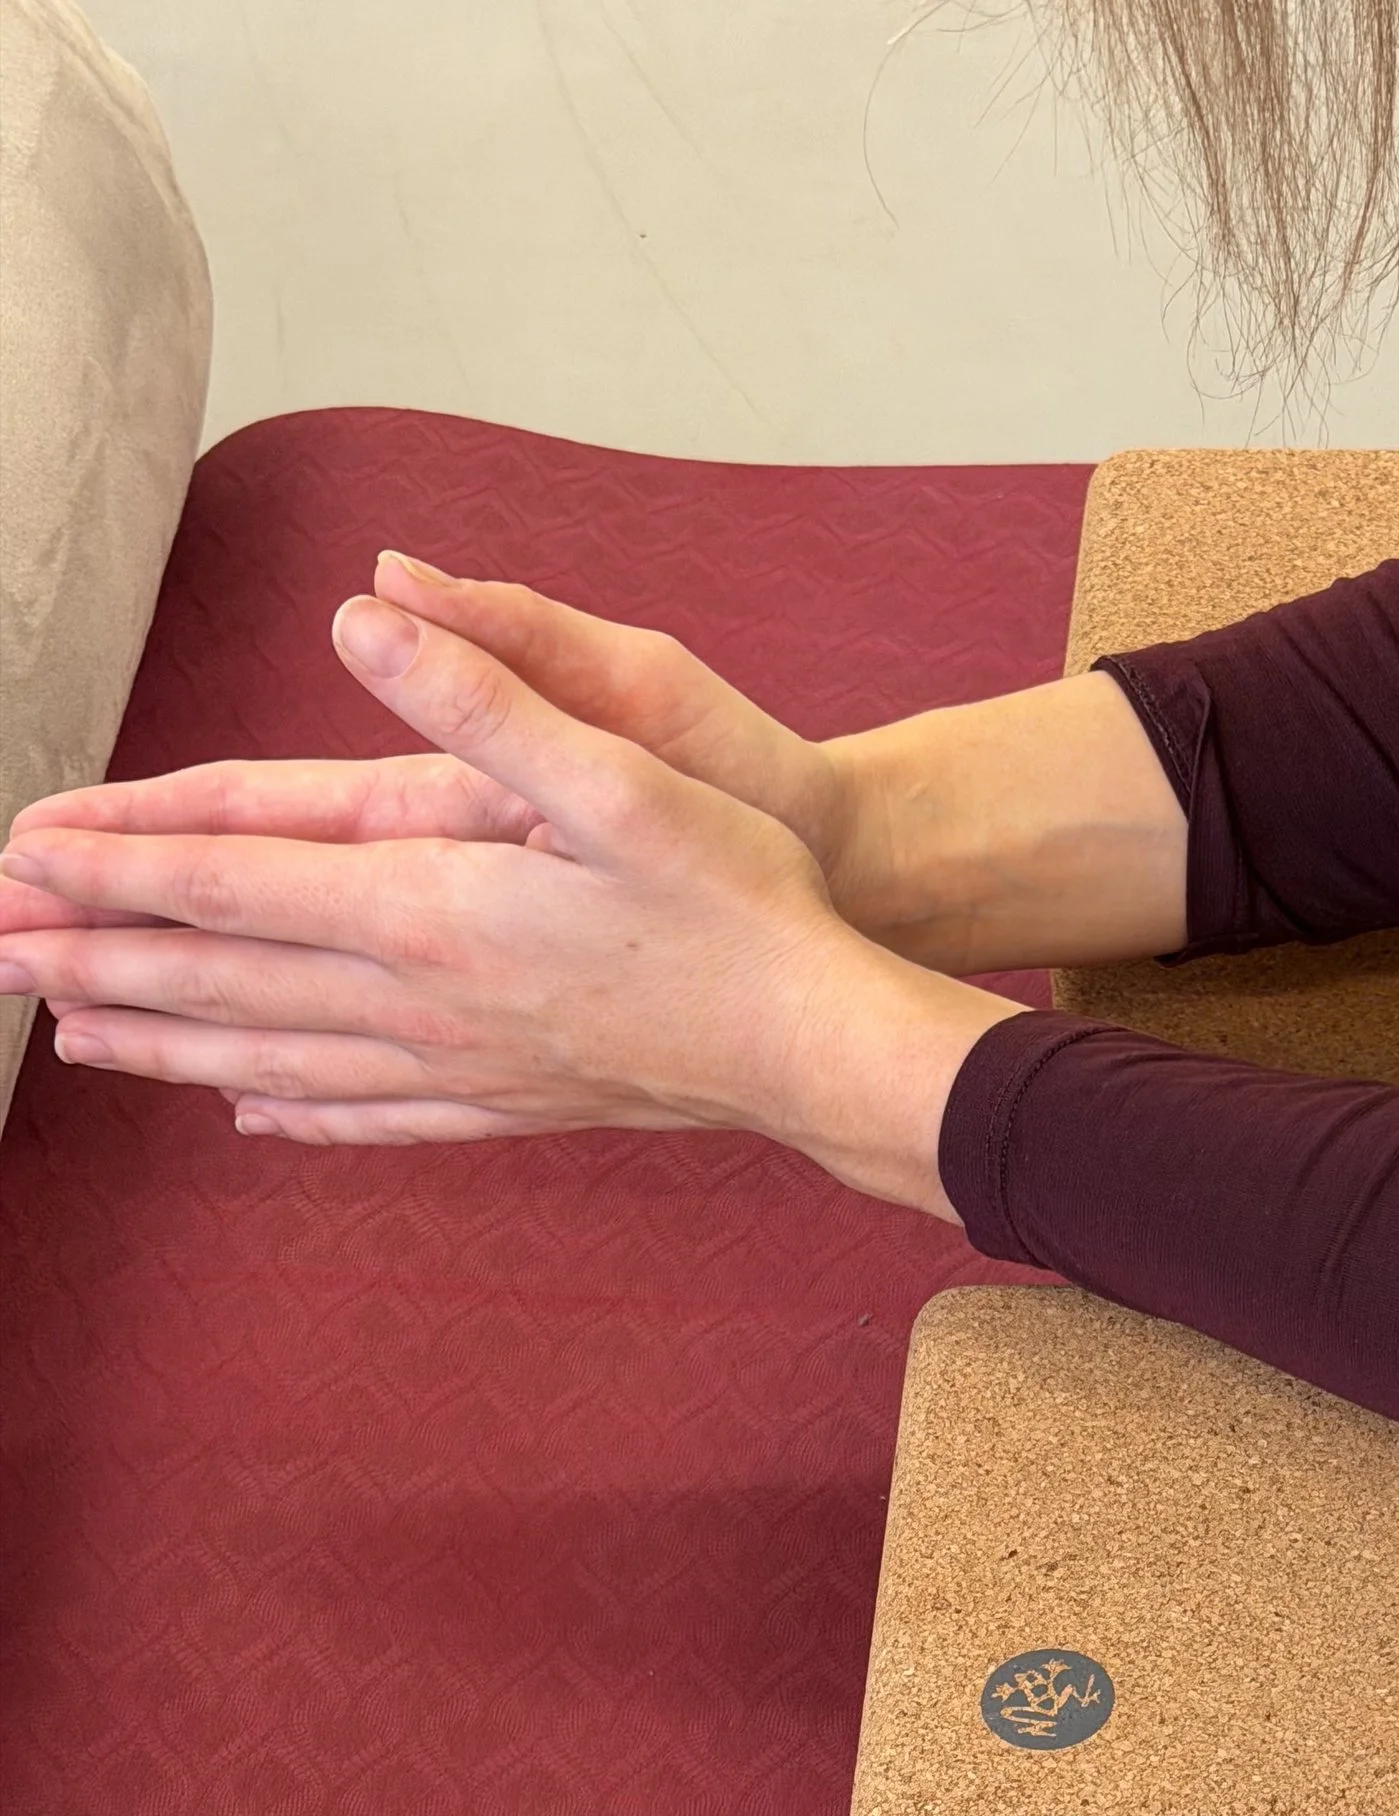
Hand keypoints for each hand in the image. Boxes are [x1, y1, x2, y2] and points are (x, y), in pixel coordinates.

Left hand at [0, 592, 1014, 1205]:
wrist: (820, 1046)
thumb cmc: (740, 902)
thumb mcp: (626, 771)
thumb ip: (486, 699)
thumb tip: (362, 617)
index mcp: (434, 908)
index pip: (235, 883)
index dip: (118, 869)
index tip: (19, 859)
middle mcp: (425, 1002)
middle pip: (226, 984)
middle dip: (96, 965)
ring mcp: (464, 1067)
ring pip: (275, 1059)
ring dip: (164, 1044)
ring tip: (69, 1036)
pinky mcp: (510, 1103)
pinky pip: (370, 1115)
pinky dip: (293, 1112)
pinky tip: (247, 1114)